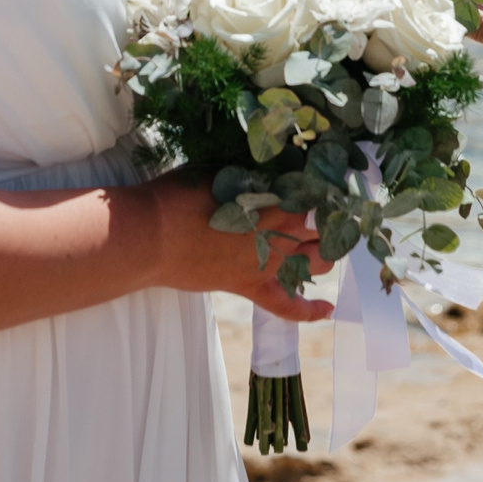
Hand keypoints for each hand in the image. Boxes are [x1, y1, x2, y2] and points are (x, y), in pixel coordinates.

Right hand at [144, 173, 334, 323]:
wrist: (153, 234)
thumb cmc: (181, 194)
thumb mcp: (223, 171)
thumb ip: (256, 175)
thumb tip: (276, 172)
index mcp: (277, 199)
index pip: (318, 194)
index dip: (326, 189)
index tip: (327, 183)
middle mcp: (281, 233)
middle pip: (324, 227)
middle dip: (329, 219)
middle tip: (323, 210)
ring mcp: (268, 264)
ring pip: (317, 263)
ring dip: (323, 253)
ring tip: (319, 244)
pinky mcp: (250, 287)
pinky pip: (287, 306)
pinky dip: (309, 310)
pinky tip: (327, 308)